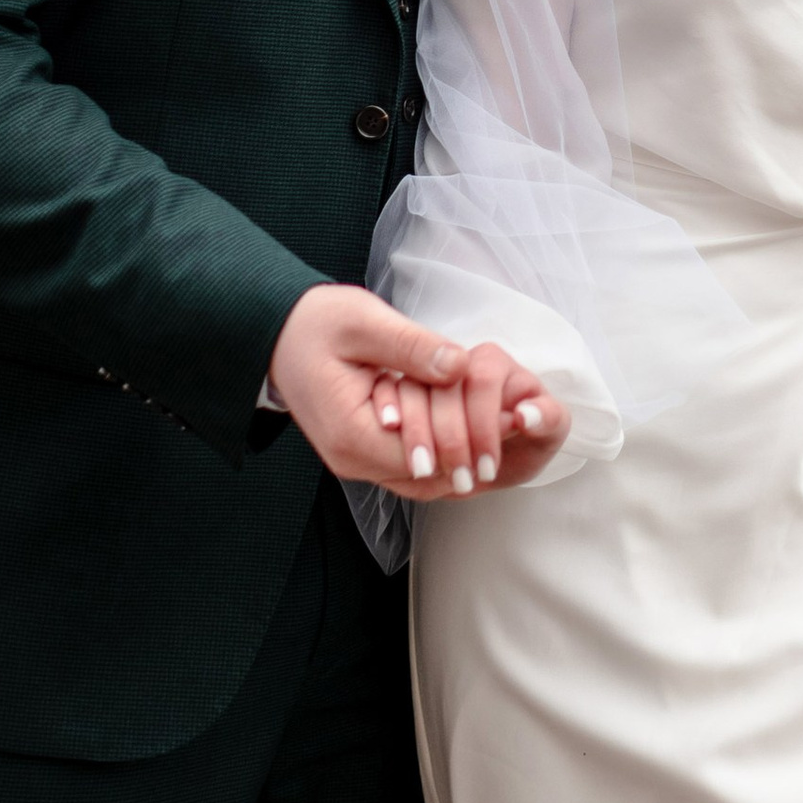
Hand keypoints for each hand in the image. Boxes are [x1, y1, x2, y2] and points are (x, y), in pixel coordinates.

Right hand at [267, 284, 570, 498]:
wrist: (275, 334)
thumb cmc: (315, 324)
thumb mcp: (363, 323)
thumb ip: (412, 347)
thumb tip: (459, 365)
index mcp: (351, 433)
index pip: (426, 457)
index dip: (474, 440)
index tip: (517, 419)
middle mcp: (353, 459)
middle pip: (430, 478)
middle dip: (479, 457)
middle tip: (528, 429)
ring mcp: (357, 460)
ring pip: (425, 480)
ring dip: (467, 460)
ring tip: (515, 433)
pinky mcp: (365, 450)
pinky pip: (414, 467)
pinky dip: (448, 454)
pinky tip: (480, 434)